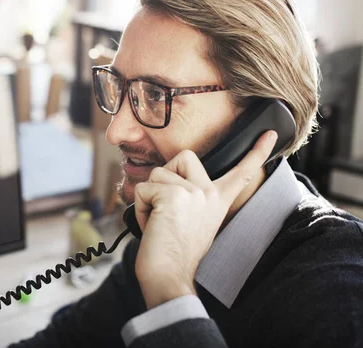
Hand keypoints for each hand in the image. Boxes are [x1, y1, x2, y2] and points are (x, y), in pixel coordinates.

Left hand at [134, 131, 277, 308]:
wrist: (169, 277)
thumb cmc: (174, 253)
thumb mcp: (192, 220)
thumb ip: (189, 197)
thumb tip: (166, 179)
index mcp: (219, 200)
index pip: (241, 172)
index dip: (257, 152)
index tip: (271, 133)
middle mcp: (210, 193)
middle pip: (183, 157)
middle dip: (165, 178)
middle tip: (166, 209)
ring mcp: (194, 193)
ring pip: (156, 174)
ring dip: (148, 198)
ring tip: (158, 222)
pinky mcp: (174, 197)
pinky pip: (143, 189)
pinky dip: (140, 207)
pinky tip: (152, 226)